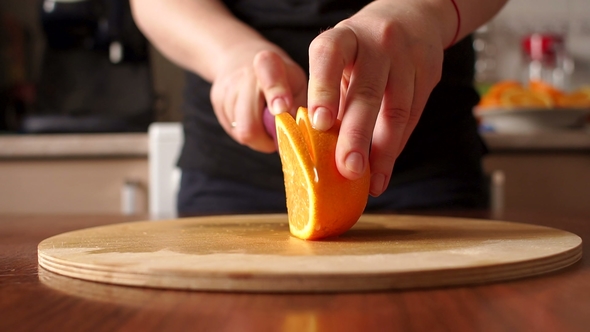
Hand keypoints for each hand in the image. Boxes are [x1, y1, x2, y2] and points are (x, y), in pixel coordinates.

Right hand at [210, 46, 306, 152]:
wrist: (240, 56)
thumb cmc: (280, 78)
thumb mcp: (297, 84)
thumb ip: (300, 108)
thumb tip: (305, 135)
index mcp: (271, 65)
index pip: (271, 75)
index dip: (276, 93)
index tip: (282, 109)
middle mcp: (246, 74)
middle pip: (249, 122)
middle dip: (265, 140)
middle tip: (276, 137)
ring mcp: (228, 87)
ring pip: (240, 130)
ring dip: (256, 137)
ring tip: (265, 124)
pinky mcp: (216, 99)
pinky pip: (231, 129)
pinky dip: (245, 132)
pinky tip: (252, 119)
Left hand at [306, 0, 449, 195]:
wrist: (410, 16)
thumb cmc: (360, 50)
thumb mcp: (338, 59)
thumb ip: (328, 96)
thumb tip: (313, 148)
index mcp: (343, 36)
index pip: (330, 58)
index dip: (323, 90)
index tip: (319, 124)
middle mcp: (376, 42)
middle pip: (367, 92)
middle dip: (356, 135)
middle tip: (348, 169)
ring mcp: (407, 56)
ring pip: (396, 109)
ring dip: (383, 151)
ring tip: (370, 181)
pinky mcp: (429, 71)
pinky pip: (413, 116)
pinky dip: (397, 146)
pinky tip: (385, 169)